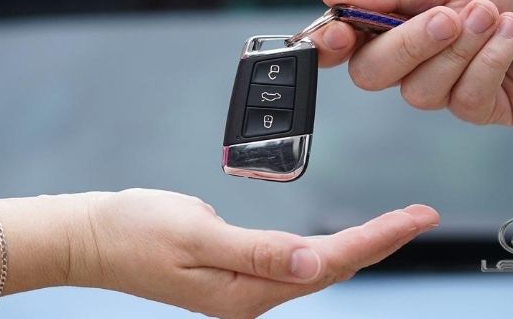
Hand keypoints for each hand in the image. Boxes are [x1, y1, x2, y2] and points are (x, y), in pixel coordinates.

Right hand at [67, 189, 438, 318]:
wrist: (90, 237)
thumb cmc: (134, 231)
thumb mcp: (196, 235)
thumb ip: (257, 251)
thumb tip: (314, 265)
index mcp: (246, 291)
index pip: (330, 263)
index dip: (378, 239)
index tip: (417, 218)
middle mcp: (251, 296)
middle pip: (332, 269)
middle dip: (381, 242)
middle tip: (422, 216)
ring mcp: (244, 287)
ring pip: (317, 268)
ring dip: (360, 247)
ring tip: (397, 226)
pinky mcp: (236, 273)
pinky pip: (294, 263)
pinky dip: (327, 249)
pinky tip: (343, 242)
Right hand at [312, 0, 512, 124]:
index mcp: (398, 19)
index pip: (346, 44)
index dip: (331, 44)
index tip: (337, 35)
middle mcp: (416, 57)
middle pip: (373, 75)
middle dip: (410, 45)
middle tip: (448, 15)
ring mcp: (448, 87)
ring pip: (420, 93)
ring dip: (461, 49)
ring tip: (495, 14)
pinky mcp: (483, 109)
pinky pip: (465, 100)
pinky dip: (490, 63)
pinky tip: (512, 36)